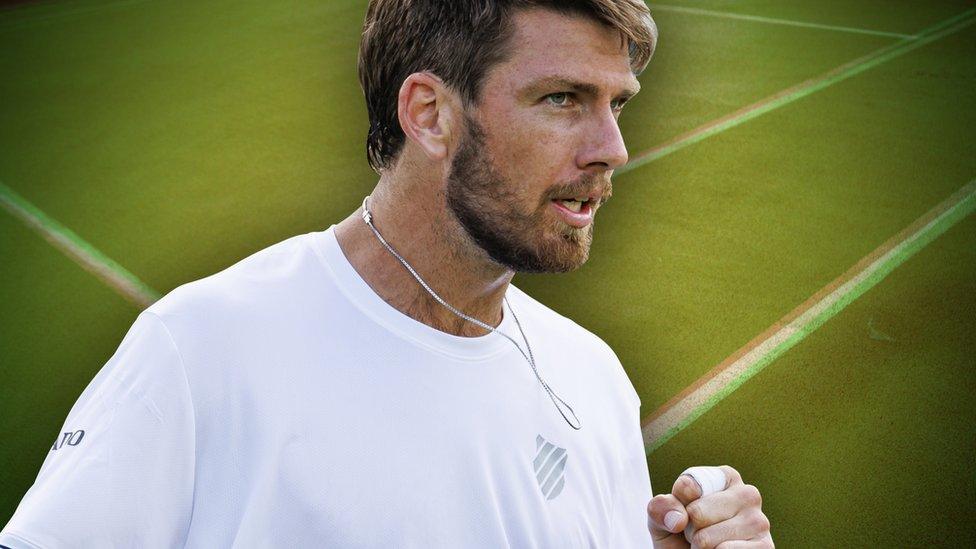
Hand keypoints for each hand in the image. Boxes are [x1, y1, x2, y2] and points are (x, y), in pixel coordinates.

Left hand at [646, 465, 771, 547]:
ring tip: (709, 545)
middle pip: (697, 513)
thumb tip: (678, 520)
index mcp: (724, 477)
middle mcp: (748, 493)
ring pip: (707, 539)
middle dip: (689, 529)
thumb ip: (661, 507)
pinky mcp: (765, 547)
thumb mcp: (663, 516)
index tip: (686, 512)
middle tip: (697, 533)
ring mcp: (759, 521)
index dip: (677, 506)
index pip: (687, 486)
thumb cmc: (680, 535)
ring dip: (699, 547)